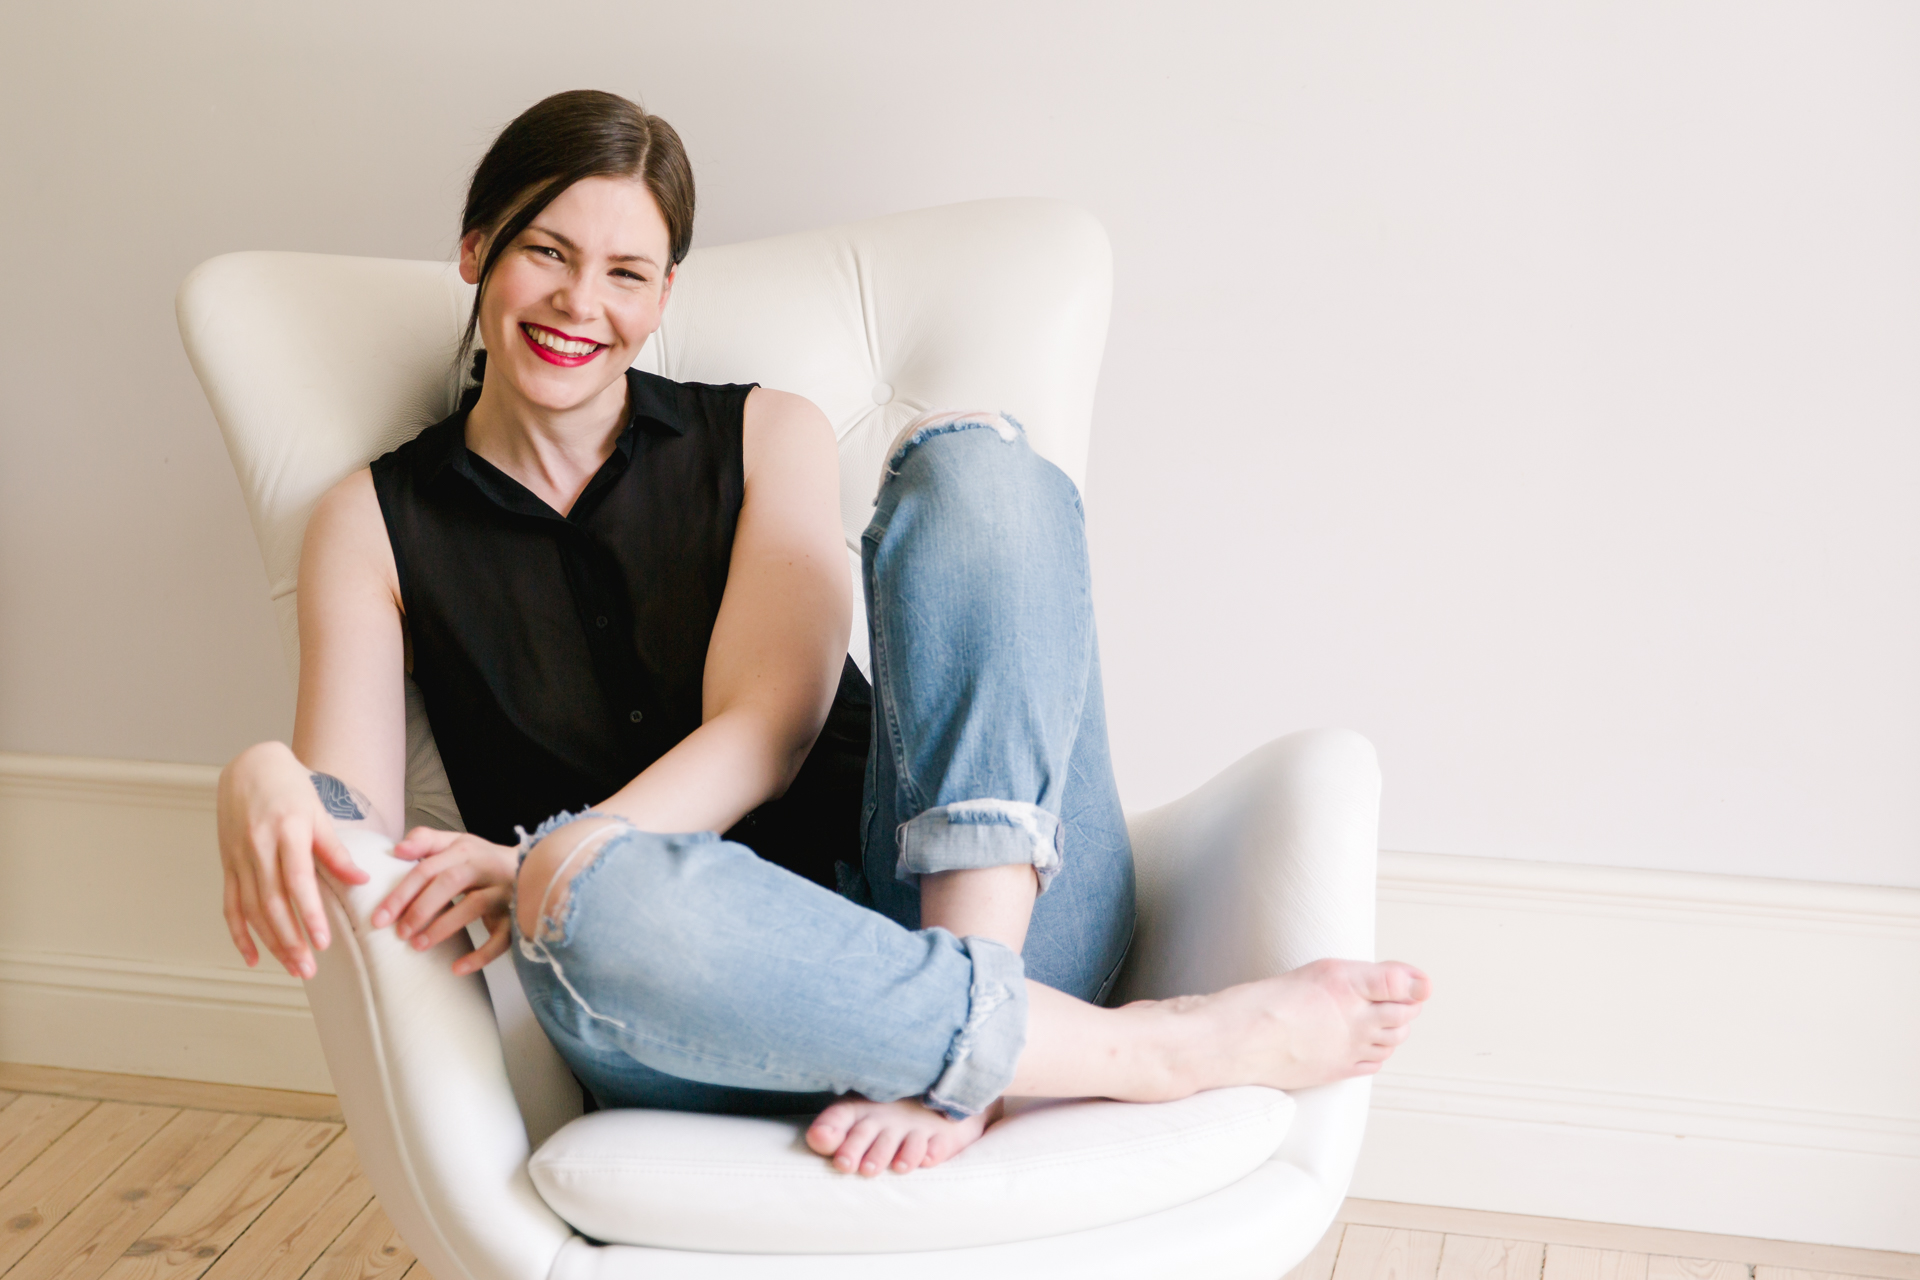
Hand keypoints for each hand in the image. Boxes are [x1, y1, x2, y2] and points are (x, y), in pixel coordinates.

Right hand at [217, 741, 371, 978]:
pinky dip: (239, 934)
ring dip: (270, 943)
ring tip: (292, 967)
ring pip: (251, 909)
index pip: (297, 881)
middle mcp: (257, 847)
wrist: (249, 767)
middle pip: (271, 902)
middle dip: (290, 940)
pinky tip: (253, 958)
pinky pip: (230, 905)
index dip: (309, 913)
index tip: (323, 942)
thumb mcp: (318, 813)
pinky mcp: (227, 865)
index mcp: (286, 831)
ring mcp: (238, 858)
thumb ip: (335, 851)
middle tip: (308, 969)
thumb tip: (361, 881)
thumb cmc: (289, 788)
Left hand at [372, 828, 518, 974]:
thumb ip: (426, 841)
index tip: (379, 917)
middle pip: (449, 882)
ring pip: (474, 906)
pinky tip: (457, 968)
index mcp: (466, 850)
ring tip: (417, 945)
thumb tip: (397, 849)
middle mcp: (486, 867)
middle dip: (419, 908)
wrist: (539, 867)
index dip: (402, 892)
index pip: (428, 868)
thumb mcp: (457, 844)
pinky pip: (501, 937)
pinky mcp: (517, 915)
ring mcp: (504, 892)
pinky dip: (480, 955)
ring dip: (442, 927)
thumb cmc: (484, 860)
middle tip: (398, 932)